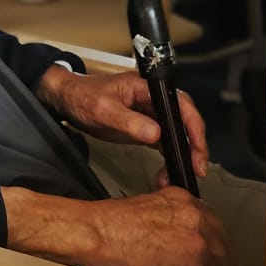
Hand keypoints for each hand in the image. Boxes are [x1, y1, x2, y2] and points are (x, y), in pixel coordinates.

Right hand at [1, 185, 225, 265]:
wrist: (97, 235)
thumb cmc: (111, 222)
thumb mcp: (149, 205)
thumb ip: (173, 216)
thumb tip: (179, 234)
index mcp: (186, 200)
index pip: (212, 224)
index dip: (207, 242)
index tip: (203, 253)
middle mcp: (198, 219)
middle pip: (220, 247)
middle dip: (211, 262)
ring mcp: (199, 245)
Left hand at [37, 66, 208, 179]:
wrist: (67, 100)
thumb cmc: (82, 96)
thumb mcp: (103, 109)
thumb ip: (129, 122)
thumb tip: (155, 133)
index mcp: (147, 89)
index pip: (181, 106)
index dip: (194, 128)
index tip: (197, 149)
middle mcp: (153, 100)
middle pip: (185, 121)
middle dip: (194, 146)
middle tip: (196, 168)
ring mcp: (151, 113)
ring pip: (177, 135)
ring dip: (182, 155)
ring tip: (178, 176)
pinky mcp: (146, 126)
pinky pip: (165, 143)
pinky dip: (169, 158)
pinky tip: (167, 172)